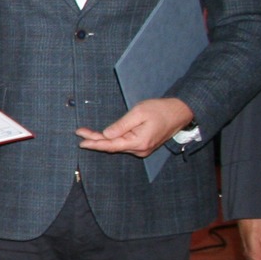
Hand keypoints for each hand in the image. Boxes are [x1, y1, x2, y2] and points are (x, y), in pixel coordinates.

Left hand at [77, 97, 194, 156]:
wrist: (180, 112)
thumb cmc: (160, 110)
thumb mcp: (139, 113)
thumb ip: (121, 125)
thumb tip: (106, 135)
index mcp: (139, 142)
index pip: (111, 145)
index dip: (94, 143)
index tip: (81, 140)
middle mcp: (140, 149)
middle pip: (112, 146)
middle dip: (96, 139)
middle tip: (80, 133)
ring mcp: (143, 149)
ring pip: (118, 146)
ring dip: (104, 140)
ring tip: (88, 133)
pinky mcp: (144, 146)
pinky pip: (125, 144)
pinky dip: (114, 140)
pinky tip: (104, 136)